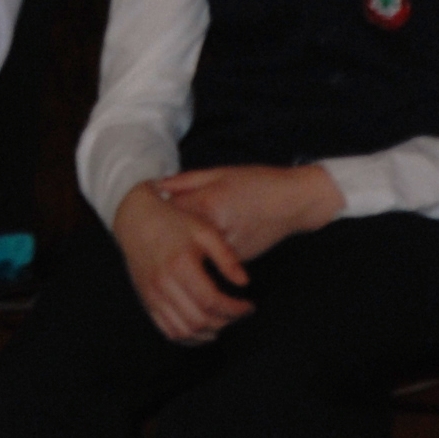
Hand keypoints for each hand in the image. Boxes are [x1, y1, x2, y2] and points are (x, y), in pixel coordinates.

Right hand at [111, 182, 252, 344]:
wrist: (136, 220)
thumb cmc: (174, 222)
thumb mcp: (205, 231)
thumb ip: (226, 257)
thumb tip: (245, 283)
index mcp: (181, 265)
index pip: (212, 301)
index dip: (235, 309)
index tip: (249, 307)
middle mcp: (164, 284)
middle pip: (199, 320)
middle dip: (225, 322)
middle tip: (238, 314)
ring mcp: (153, 295)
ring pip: (183, 331)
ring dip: (207, 334)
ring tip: (222, 323)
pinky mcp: (147, 301)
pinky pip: (167, 331)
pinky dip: (188, 337)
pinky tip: (202, 330)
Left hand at [151, 163, 342, 265]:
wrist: (294, 202)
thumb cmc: (258, 182)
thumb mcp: (221, 172)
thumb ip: (188, 180)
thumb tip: (158, 185)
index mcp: (208, 203)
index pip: (171, 213)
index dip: (157, 213)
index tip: (144, 213)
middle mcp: (215, 229)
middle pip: (180, 239)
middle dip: (166, 239)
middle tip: (151, 239)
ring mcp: (227, 247)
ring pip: (195, 257)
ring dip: (182, 255)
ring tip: (167, 254)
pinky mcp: (238, 260)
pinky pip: (212, 265)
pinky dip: (202, 262)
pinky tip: (193, 258)